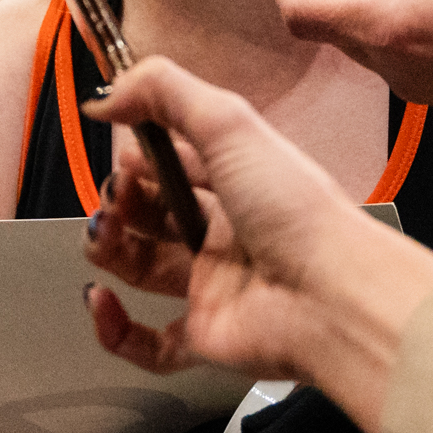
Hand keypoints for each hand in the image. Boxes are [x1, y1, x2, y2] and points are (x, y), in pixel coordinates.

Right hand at [78, 59, 432, 432]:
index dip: (138, 156)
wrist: (330, 296)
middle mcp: (222, 231)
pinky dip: (114, 326)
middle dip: (119, 200)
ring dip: (108, 248)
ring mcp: (211, 284)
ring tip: (105, 234)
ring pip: (139, 266)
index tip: (123, 151)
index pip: (172, 162)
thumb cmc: (292, 208)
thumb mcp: (229, 123)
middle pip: (149, 213)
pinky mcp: (204, 336)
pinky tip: (101, 300)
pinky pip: (147, 341)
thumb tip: (102, 96)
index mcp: (235, 180)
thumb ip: (163, 91)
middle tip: (117, 195)